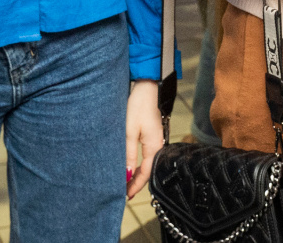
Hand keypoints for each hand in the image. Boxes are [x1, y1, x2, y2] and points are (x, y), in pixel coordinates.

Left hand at [125, 80, 164, 198]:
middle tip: (123, 192)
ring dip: (136, 174)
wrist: (148, 87)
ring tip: (125, 182)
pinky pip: (147, 156)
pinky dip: (139, 164)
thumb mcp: (129, 131)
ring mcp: (157, 140)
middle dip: (135, 182)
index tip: (125, 195)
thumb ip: (127, 153)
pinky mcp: (153, 135)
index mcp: (155, 147)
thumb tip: (125, 174)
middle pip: (148, 171)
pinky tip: (130, 166)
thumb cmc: (139, 105)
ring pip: (147, 164)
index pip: (146, 174)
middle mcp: (158, 146)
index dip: (135, 186)